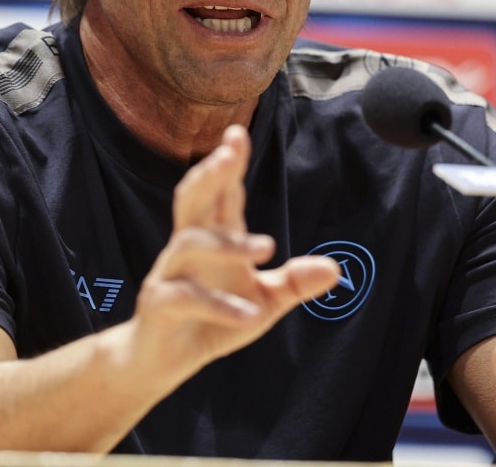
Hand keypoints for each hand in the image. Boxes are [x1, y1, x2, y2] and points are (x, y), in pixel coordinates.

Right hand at [131, 125, 340, 369]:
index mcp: (213, 239)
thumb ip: (293, 283)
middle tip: (227, 153)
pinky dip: (219, 305)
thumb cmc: (210, 322)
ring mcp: (169, 273)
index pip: (221, 194)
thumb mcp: (263, 302)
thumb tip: (336, 269)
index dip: (229, 164)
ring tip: (267, 246)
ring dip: (227, 242)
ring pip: (188, 242)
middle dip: (210, 175)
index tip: (237, 133)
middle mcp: (188, 248)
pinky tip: (248, 314)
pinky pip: (185, 297)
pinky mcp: (159, 304)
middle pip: (193, 200)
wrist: (161, 362)